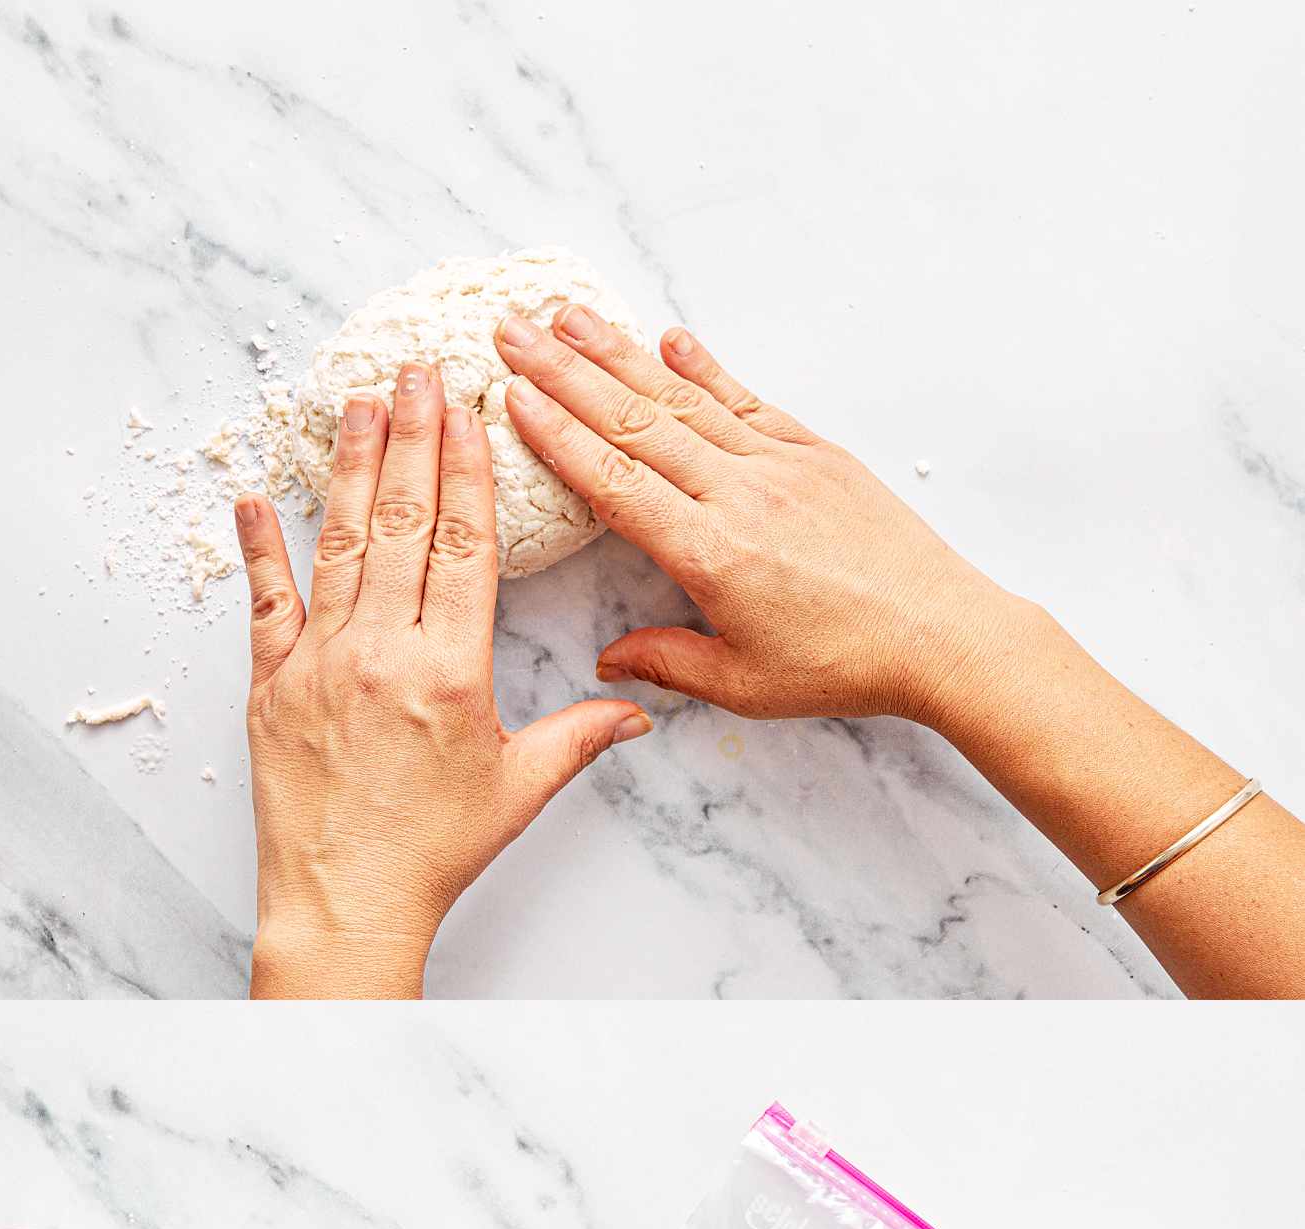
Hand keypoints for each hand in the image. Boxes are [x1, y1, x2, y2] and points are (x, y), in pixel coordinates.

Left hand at [235, 363, 651, 998]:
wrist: (347, 902)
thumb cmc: (434, 852)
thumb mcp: (519, 789)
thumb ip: (579, 737)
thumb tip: (638, 712)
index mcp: (450, 670)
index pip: (464, 546)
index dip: (467, 469)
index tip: (467, 410)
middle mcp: (381, 653)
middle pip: (404, 525)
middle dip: (412, 439)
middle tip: (416, 372)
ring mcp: (318, 664)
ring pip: (340, 546)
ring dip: (352, 469)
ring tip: (359, 403)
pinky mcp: (271, 687)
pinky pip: (265, 604)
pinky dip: (260, 547)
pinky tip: (254, 496)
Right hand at [493, 307, 1027, 725]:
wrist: (941, 635)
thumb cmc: (845, 666)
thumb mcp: (744, 685)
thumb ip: (669, 663)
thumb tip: (609, 660)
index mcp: (711, 555)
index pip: (614, 483)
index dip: (558, 436)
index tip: (513, 397)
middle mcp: (740, 496)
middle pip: (634, 423)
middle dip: (565, 374)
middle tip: (513, 332)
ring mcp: (780, 466)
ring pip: (684, 400)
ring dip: (620, 354)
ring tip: (569, 317)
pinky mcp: (817, 454)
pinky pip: (747, 401)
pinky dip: (705, 367)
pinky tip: (670, 338)